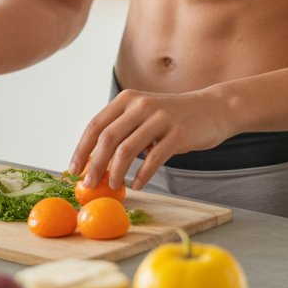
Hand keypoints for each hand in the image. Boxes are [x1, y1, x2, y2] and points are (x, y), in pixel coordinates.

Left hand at [68, 88, 233, 190]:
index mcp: (126, 100)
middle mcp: (140, 104)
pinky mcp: (179, 133)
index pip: (95, 125)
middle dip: (94, 164)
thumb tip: (95, 161)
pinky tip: (136, 185)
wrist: (214, 108)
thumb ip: (122, 130)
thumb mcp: (143, 115)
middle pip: (107, 138)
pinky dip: (142, 175)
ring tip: (113, 187)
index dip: (81, 149)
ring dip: (116, 173)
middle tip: (89, 184)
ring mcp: (160, 118)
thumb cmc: (173, 117)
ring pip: (127, 150)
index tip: (73, 170)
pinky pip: (154, 158)